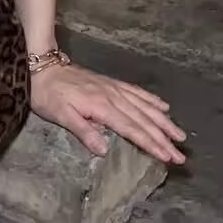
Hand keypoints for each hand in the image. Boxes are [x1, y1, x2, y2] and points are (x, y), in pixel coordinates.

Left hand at [30, 61, 186, 165]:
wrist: (40, 65)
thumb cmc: (47, 94)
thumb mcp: (60, 115)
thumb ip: (83, 131)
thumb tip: (105, 150)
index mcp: (101, 107)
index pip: (131, 129)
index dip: (150, 144)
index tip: (167, 157)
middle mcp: (111, 96)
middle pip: (142, 119)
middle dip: (163, 138)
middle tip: (181, 155)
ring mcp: (112, 87)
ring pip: (143, 105)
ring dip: (163, 121)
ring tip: (180, 134)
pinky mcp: (109, 82)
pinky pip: (135, 90)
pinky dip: (151, 99)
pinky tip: (163, 105)